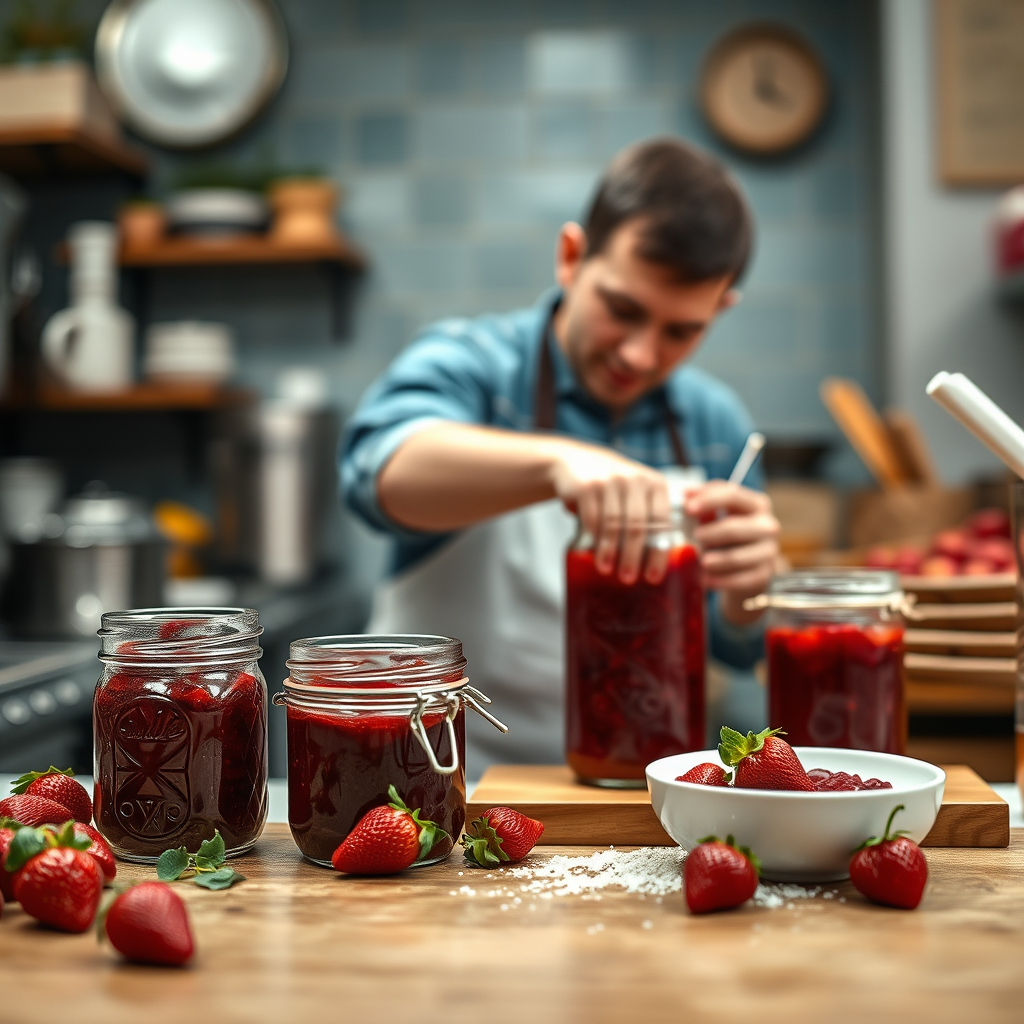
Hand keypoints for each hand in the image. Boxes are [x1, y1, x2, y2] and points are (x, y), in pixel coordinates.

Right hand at [548, 440, 670, 584]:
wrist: (578, 462)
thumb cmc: (614, 487)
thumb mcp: (637, 494)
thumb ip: (650, 517)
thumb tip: (658, 563)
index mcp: (655, 484)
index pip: (663, 522)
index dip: (658, 552)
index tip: (652, 576)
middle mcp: (635, 479)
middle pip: (637, 526)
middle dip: (632, 556)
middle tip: (628, 578)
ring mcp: (610, 480)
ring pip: (613, 524)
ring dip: (609, 551)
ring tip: (607, 570)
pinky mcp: (587, 485)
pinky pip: (592, 518)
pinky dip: (594, 538)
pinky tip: (594, 552)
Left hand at [685, 482, 779, 624]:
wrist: (747, 566)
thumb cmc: (728, 535)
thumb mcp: (718, 515)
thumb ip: (703, 503)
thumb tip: (686, 494)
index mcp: (756, 504)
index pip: (733, 495)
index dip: (708, 499)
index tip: (687, 507)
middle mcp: (767, 525)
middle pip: (734, 527)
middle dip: (710, 533)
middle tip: (694, 537)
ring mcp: (769, 551)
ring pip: (737, 556)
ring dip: (716, 560)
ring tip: (701, 561)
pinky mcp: (764, 574)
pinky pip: (741, 579)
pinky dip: (721, 580)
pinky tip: (708, 580)